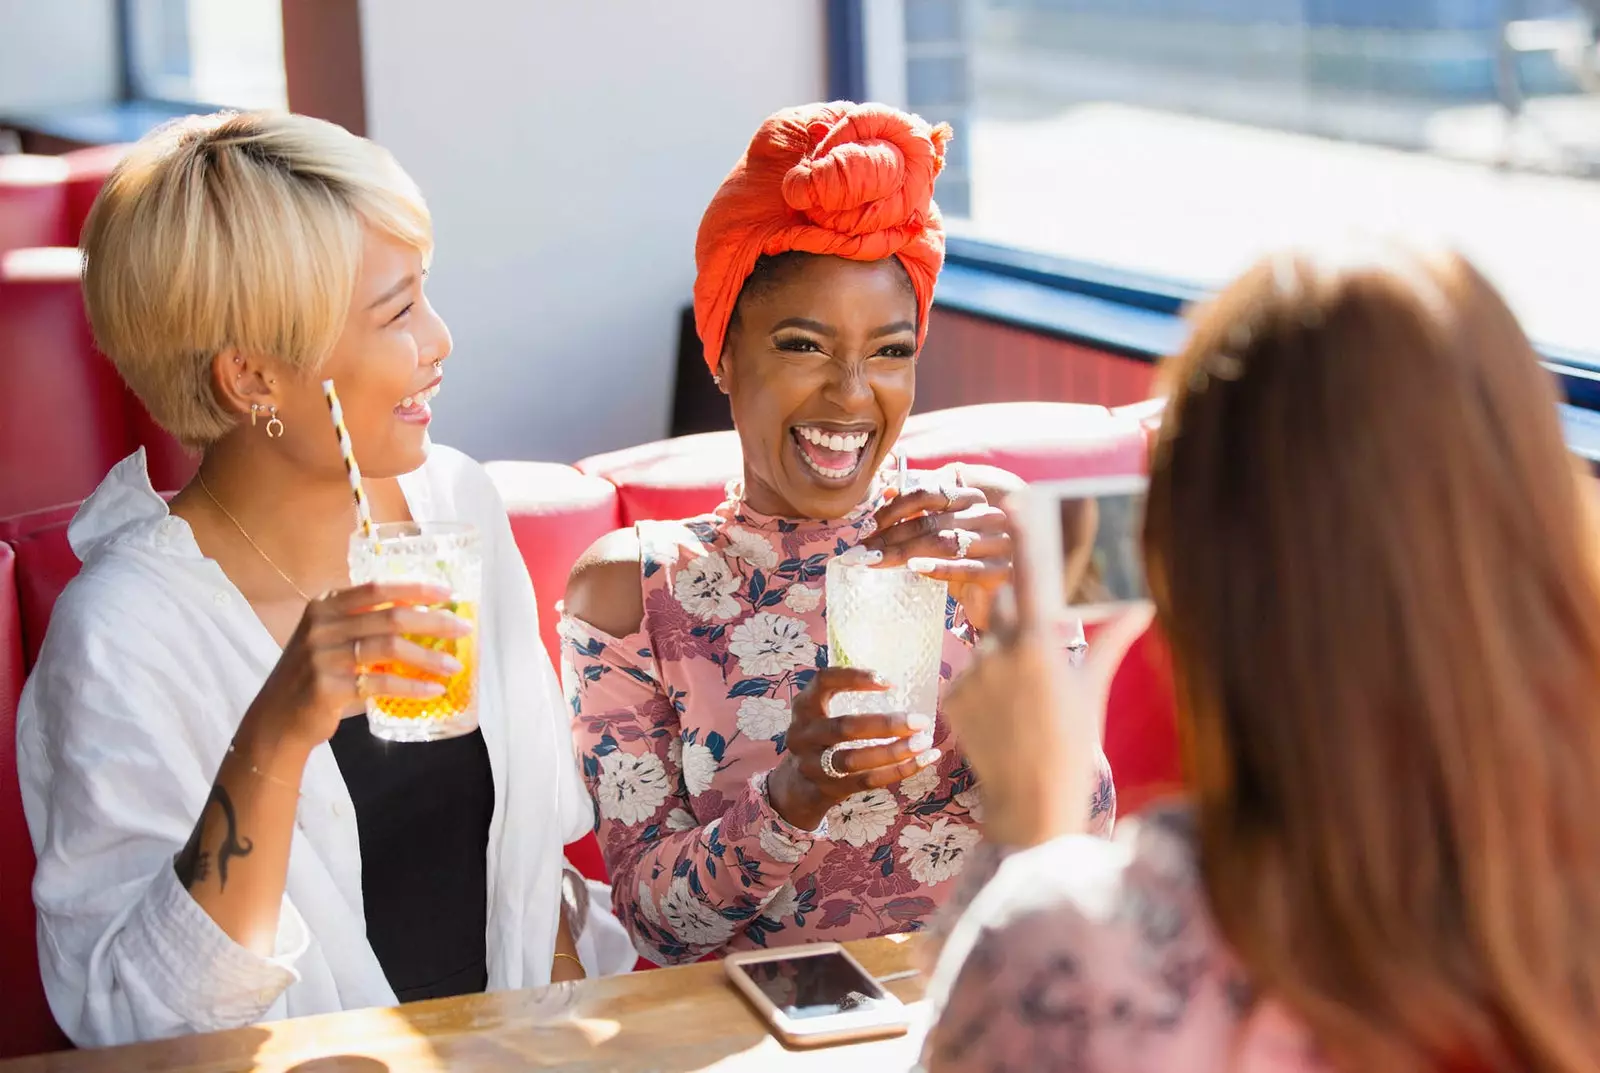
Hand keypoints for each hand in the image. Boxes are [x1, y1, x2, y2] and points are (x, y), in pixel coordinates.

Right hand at [240, 581, 472, 756]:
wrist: (277, 719)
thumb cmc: (315, 677)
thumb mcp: (332, 640)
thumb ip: (366, 626)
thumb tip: (427, 622)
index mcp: (324, 606)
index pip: (376, 588)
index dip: (415, 588)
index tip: (448, 594)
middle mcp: (321, 625)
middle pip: (391, 617)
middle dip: (433, 622)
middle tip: (462, 630)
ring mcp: (322, 656)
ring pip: (390, 648)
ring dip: (429, 657)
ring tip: (455, 666)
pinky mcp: (327, 687)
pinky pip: (381, 683)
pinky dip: (412, 686)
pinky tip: (433, 690)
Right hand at [766, 667, 939, 831]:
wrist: (796, 787)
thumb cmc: (825, 738)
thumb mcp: (825, 714)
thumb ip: (856, 698)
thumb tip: (922, 683)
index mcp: (804, 706)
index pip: (824, 681)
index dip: (855, 677)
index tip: (891, 682)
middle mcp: (802, 734)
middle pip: (844, 727)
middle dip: (886, 724)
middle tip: (920, 721)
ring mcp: (811, 765)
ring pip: (854, 759)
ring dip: (893, 751)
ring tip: (924, 743)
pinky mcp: (827, 789)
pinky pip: (866, 781)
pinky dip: (897, 771)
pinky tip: (922, 762)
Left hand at [862, 479, 1012, 631]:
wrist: (999, 601)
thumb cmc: (966, 564)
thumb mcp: (942, 536)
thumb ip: (920, 512)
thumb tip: (885, 489)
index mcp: (973, 499)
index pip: (930, 493)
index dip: (895, 508)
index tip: (869, 527)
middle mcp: (989, 516)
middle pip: (931, 521)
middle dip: (891, 536)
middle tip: (863, 551)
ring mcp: (999, 543)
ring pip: (944, 542)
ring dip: (905, 552)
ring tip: (877, 562)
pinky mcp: (1002, 572)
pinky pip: (965, 567)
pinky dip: (939, 567)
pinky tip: (916, 568)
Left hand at [942, 498, 1151, 847]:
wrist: (1031, 801)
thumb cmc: (1072, 742)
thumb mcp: (1093, 688)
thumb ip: (1110, 639)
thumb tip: (1143, 605)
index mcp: (1041, 645)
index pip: (1032, 576)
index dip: (1025, 536)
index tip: (1017, 500)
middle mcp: (1001, 651)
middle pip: (1005, 606)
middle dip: (1020, 616)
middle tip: (1039, 657)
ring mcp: (971, 673)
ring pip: (985, 642)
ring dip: (1002, 656)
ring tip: (1024, 700)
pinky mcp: (951, 695)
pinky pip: (967, 672)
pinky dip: (983, 685)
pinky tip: (1002, 715)